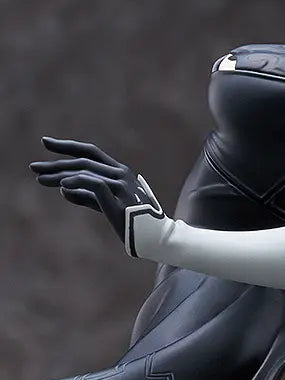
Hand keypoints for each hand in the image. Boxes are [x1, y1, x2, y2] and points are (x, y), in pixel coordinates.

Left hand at [30, 137, 163, 255]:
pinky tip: (61, 187)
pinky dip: (77, 184)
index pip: (90, 152)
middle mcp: (120, 173)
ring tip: (40, 180)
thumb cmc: (133, 222)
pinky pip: (95, 186)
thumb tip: (62, 189)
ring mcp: (121, 185)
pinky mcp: (120, 200)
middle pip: (83, 161)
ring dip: (60, 175)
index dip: (67, 146)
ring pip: (85, 172)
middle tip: (34, 167)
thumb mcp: (106, 205)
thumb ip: (85, 196)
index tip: (45, 143)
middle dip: (56, 163)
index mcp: (119, 171)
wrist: (156, 237)